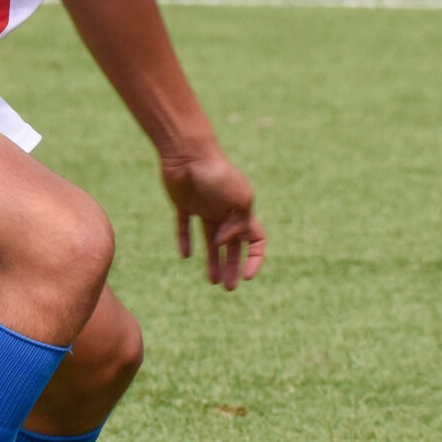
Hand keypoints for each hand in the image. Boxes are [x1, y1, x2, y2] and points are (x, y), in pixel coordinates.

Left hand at [160, 143, 268, 289]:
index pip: (256, 239)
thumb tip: (223, 243)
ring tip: (211, 281)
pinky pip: (185, 226)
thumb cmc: (217, 173)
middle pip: (233, 245)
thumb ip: (237, 224)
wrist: (188, 153)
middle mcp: (225, 210)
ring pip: (210, 240)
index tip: (248, 275)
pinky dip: (185, 241)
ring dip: (212, 261)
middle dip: (232, 267)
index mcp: (242, 210)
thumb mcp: (239, 199)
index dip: (255, 258)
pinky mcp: (184, 204)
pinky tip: (185, 255)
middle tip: (228, 288)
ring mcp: (205, 207)